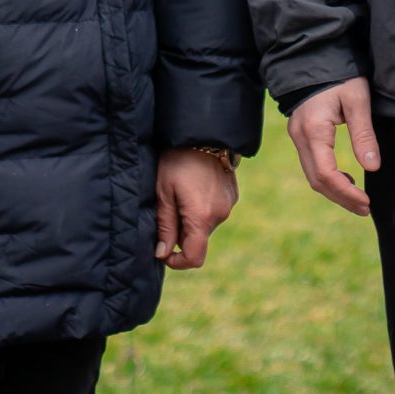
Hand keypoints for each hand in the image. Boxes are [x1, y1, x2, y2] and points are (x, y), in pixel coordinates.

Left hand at [153, 148, 238, 269]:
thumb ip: (165, 225)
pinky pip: (215, 212)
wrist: (202, 131)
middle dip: (181, 233)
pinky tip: (194, 186)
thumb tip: (162, 254)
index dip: (177, 262)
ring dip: (192, 219)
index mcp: (202, 217)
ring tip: (180, 192)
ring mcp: (229, 204)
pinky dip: (202, 208)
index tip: (163, 252)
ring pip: (205, 225)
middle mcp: (220, 215)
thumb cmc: (177, 160)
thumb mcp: (164, 192)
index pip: (194, 257)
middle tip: (167, 207)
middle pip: (198, 239)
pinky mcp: (232, 195)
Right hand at [286, 77, 380, 215]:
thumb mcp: (358, 100)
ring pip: (312, 175)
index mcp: (314, 130)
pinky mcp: (301, 134)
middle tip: (365, 208)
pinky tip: (346, 178)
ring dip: (334, 191)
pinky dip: (327, 178)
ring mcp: (297, 136)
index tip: (367, 202)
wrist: (315, 56)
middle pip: (316, 180)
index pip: (326, 174)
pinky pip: (311, 164)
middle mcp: (300, 137)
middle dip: (341, 198)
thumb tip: (373, 167)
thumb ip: (364, 135)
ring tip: (358, 200)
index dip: (346, 193)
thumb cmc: (340, 75)